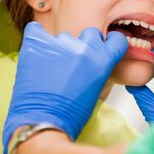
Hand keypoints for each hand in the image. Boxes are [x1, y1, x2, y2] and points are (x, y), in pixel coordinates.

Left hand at [2, 22, 127, 153]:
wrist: (43, 124)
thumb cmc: (72, 115)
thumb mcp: (98, 88)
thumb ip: (100, 67)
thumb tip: (96, 58)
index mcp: (103, 59)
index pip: (117, 39)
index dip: (111, 43)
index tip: (106, 47)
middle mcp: (85, 47)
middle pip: (91, 33)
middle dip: (87, 44)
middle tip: (77, 61)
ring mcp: (59, 44)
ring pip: (65, 36)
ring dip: (62, 46)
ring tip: (53, 66)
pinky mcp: (36, 44)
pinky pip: (36, 30)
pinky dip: (37, 38)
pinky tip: (38, 51)